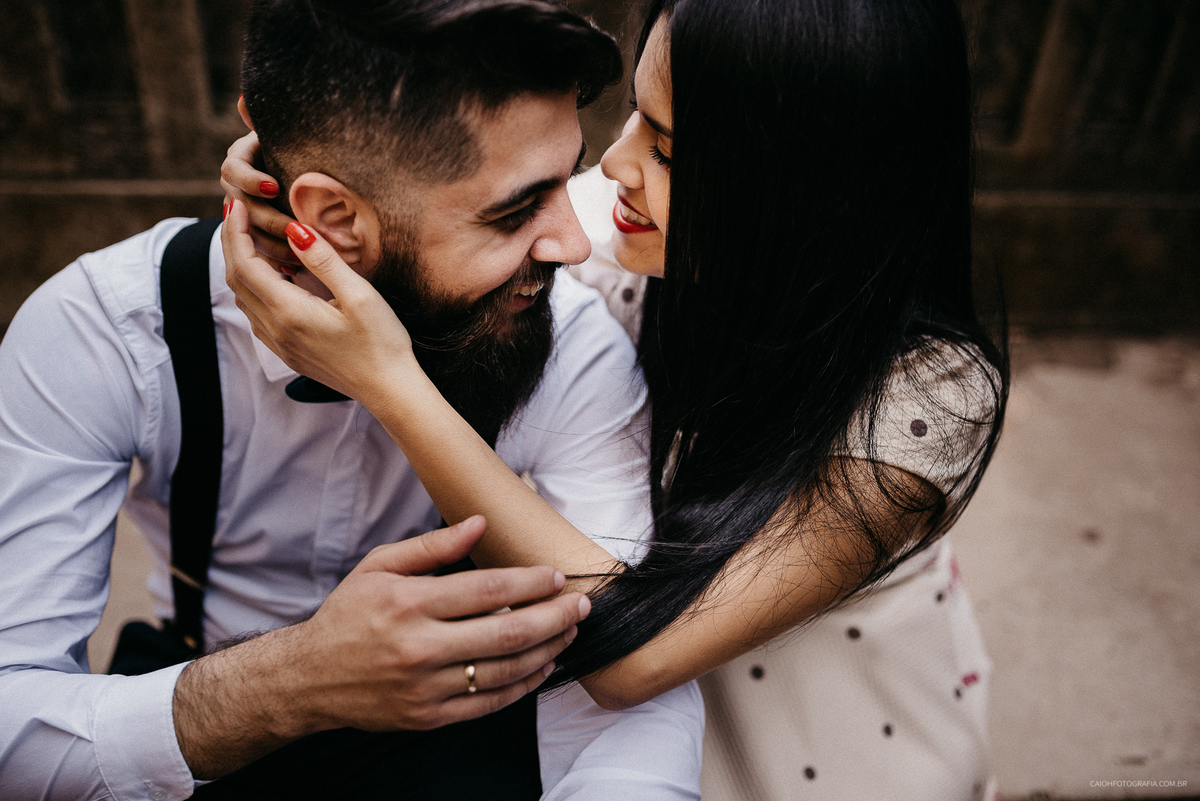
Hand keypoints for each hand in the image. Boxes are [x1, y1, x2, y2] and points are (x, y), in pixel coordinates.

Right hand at [174, 516, 589, 777]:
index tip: (555, 576)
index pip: (487, 590)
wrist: (310, 678)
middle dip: (554, 616)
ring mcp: (425, 686)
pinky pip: (488, 703)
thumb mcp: (379, 567)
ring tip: (569, 632)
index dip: (529, 582)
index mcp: (409, 603)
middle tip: (581, 604)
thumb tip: (478, 523)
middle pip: (506, 631)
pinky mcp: (429, 716)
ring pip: (504, 670)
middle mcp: (419, 647)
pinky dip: (522, 686)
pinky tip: (541, 666)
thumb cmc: (349, 615)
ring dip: (546, 650)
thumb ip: (432, 547)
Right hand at [220, 131, 298, 268]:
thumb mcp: (288, 135)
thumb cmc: (301, 149)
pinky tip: (297, 269)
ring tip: (299, 254)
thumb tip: (244, 99)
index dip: (250, 180)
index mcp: (241, 159)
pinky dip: (277, 260)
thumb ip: (266, 119)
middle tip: (297, 228)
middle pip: (242, 207)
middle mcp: (236, 186)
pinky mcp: (255, 235)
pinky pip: (259, 252)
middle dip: (269, 220)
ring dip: (272, 245)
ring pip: (248, 235)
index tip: (274, 187)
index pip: (232, 169)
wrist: (309, 177)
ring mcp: (243, 213)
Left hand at [223, 198, 414, 403]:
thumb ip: (323, 261)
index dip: (236, 231)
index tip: (237, 204)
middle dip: (232, 243)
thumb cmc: (382, 343)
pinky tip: (271, 277)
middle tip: (236, 212)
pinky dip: (253, 288)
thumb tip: (293, 231)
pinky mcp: (288, 352)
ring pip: (243, 298)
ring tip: (251, 239)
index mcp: (290, 312)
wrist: (389, 390)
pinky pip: (256, 315)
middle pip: (236, 279)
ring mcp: (280, 344)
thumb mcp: (359, 295)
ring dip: (241, 265)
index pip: (245, 264)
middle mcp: (277, 330)